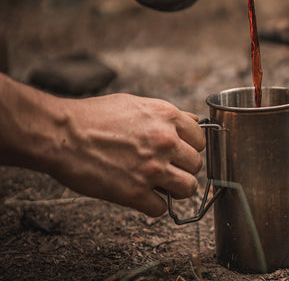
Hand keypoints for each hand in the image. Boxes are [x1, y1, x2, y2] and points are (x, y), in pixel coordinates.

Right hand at [50, 93, 205, 216]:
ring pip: (188, 188)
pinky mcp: (136, 192)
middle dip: (184, 168)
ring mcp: (153, 168)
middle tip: (169, 169)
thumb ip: (166, 115)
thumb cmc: (95, 116)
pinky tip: (143, 197)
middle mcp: (166, 141)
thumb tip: (191, 120)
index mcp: (167, 116)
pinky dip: (154, 206)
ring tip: (162, 186)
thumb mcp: (137, 103)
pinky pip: (161, 208)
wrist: (64, 134)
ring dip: (177, 189)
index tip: (181, 153)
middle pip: (196, 164)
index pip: (200, 138)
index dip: (190, 147)